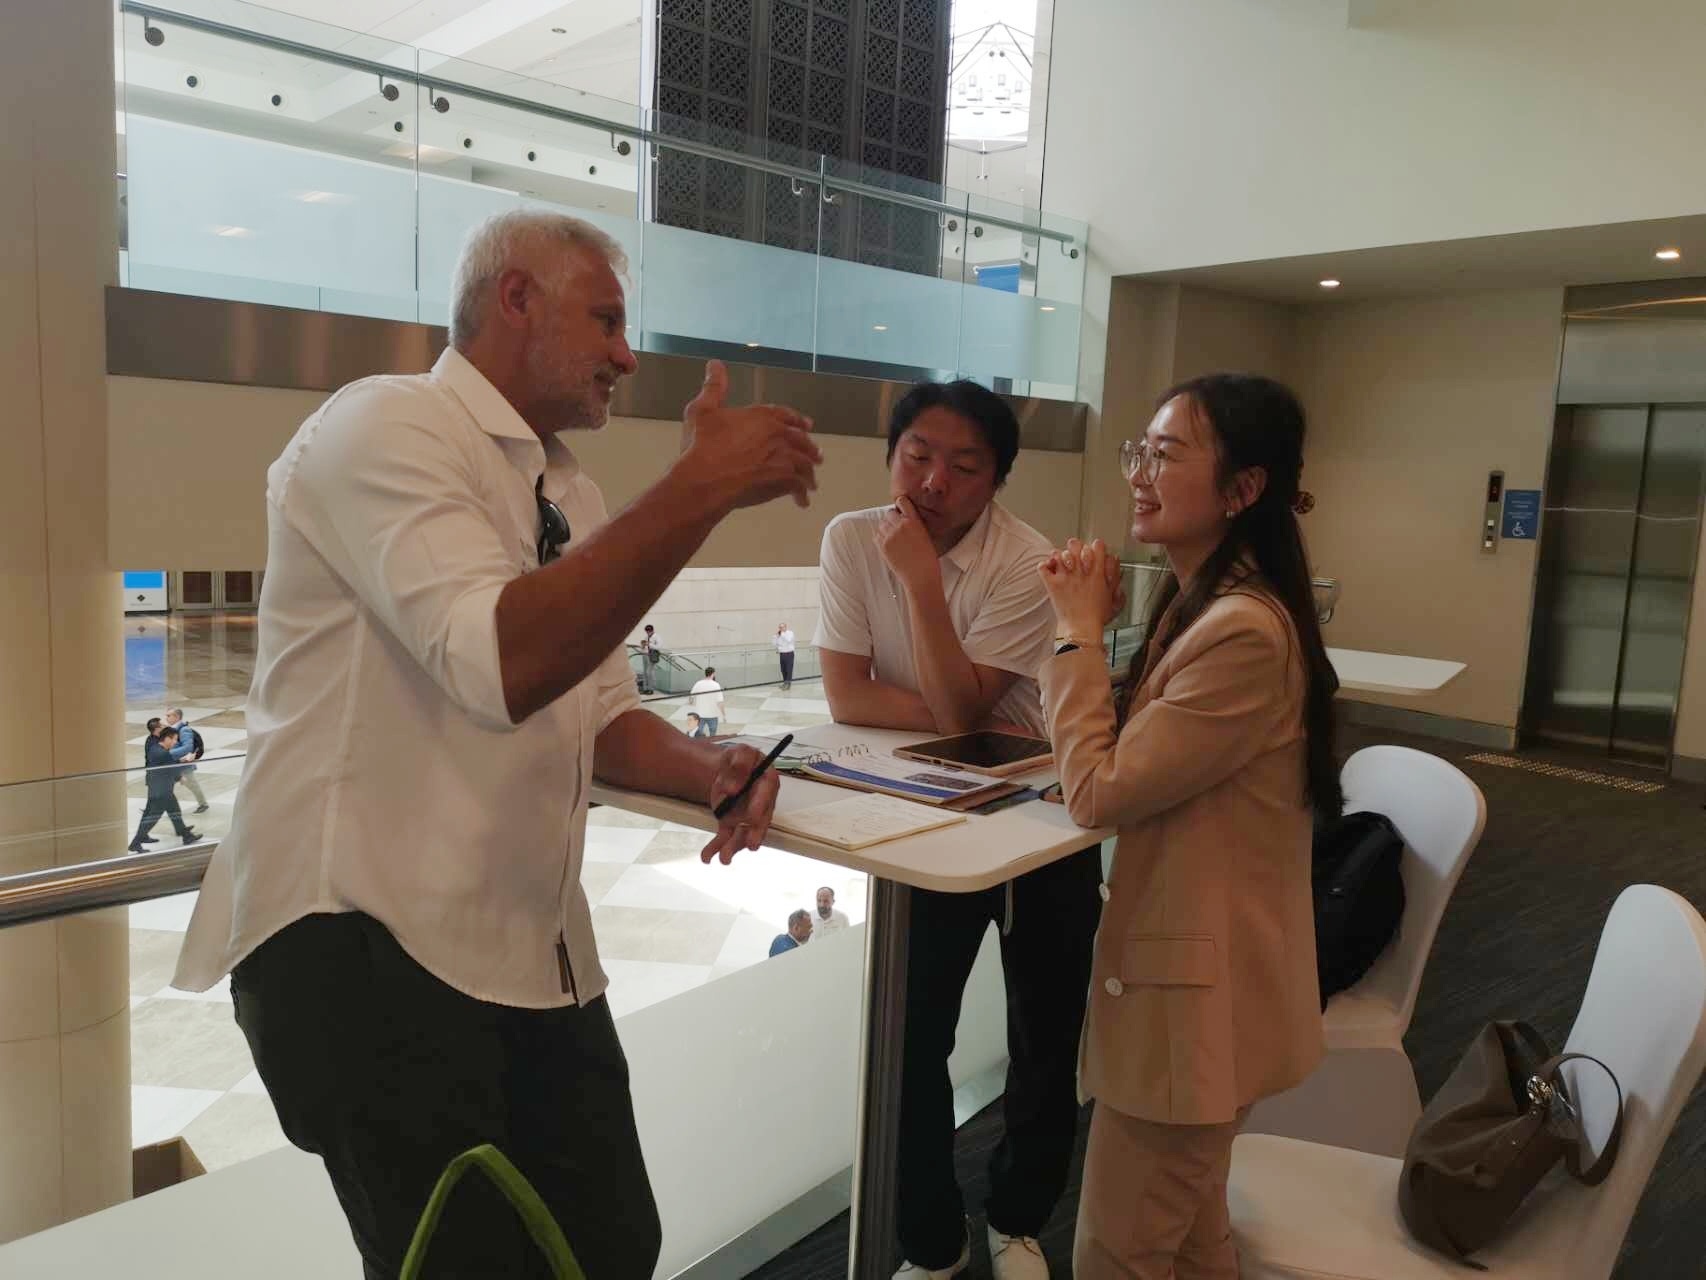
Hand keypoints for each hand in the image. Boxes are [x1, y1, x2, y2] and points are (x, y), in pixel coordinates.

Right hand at [679, 361, 821, 511]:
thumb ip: (714, 387)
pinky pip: (799, 487)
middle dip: (809, 448)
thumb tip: (715, 363)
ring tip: (811, 482)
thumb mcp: (702, 411)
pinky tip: (801, 501)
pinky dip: (802, 493)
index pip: (786, 415)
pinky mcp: (783, 480)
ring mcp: (784, 457)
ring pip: (804, 464)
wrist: (706, 478)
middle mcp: (778, 434)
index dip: (797, 420)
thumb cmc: (702, 446)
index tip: (808, 425)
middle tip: (817, 456)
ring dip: (809, 473)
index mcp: (762, 416)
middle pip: (801, 440)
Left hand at [700, 744, 779, 864]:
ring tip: (724, 858)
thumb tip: (733, 787)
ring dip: (734, 847)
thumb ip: (740, 763)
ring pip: (742, 833)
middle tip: (750, 845)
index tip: (752, 816)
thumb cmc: (739, 759)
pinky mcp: (732, 823)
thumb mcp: (740, 751)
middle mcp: (761, 803)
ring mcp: (746, 816)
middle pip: (759, 820)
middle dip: (754, 833)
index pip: (766, 795)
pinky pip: (725, 837)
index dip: (760, 805)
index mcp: (767, 782)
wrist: (727, 769)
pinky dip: (716, 847)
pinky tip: (707, 857)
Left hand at [876, 496, 940, 594]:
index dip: (900, 505)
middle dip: (892, 519)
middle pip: (889, 513)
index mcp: (914, 520)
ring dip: (886, 528)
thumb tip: (904, 519)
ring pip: (881, 524)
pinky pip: (876, 536)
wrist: (921, 577)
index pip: (902, 501)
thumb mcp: (925, 535)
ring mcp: (890, 535)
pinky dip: (880, 538)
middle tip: (897, 529)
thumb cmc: (928, 559)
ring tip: (894, 539)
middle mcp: (901, 525)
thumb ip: (914, 524)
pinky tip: (889, 545)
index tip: (901, 510)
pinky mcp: (882, 545)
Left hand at [1039, 537, 1119, 637]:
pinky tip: (1050, 568)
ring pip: (1059, 553)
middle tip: (1075, 555)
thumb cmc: (1097, 616)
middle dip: (1075, 547)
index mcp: (1097, 573)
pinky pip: (1043, 567)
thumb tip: (1114, 560)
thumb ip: (1114, 577)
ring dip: (1060, 556)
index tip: (1093, 551)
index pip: (1097, 546)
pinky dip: (1044, 565)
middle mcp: (1081, 572)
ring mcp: (1065, 577)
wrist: (1082, 629)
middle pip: (1075, 544)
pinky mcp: (1053, 585)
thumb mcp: (1112, 595)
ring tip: (1062, 562)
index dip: (1095, 546)